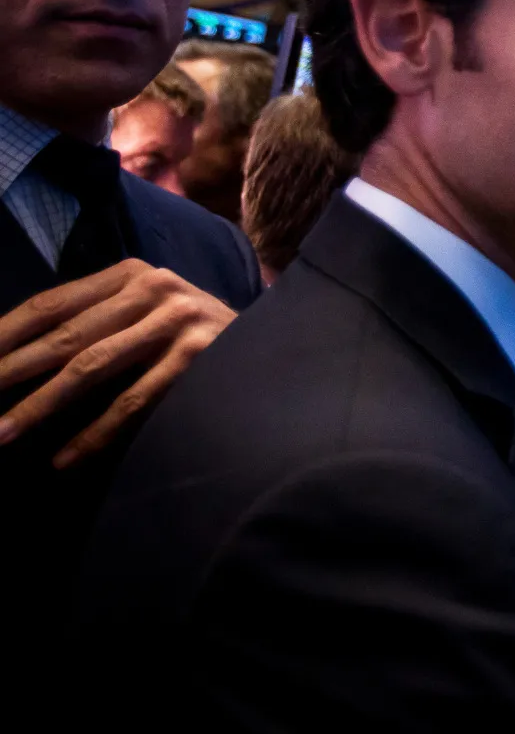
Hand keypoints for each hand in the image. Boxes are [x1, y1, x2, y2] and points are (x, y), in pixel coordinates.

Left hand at [0, 260, 235, 466]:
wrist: (268, 350)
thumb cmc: (188, 339)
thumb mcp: (142, 315)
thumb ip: (92, 324)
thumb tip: (13, 356)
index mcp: (130, 274)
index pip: (50, 304)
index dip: (3, 336)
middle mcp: (155, 289)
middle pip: (65, 336)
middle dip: (9, 373)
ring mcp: (180, 321)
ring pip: (92, 368)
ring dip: (39, 406)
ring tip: (2, 435)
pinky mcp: (199, 357)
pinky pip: (135, 402)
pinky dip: (95, 433)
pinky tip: (64, 460)